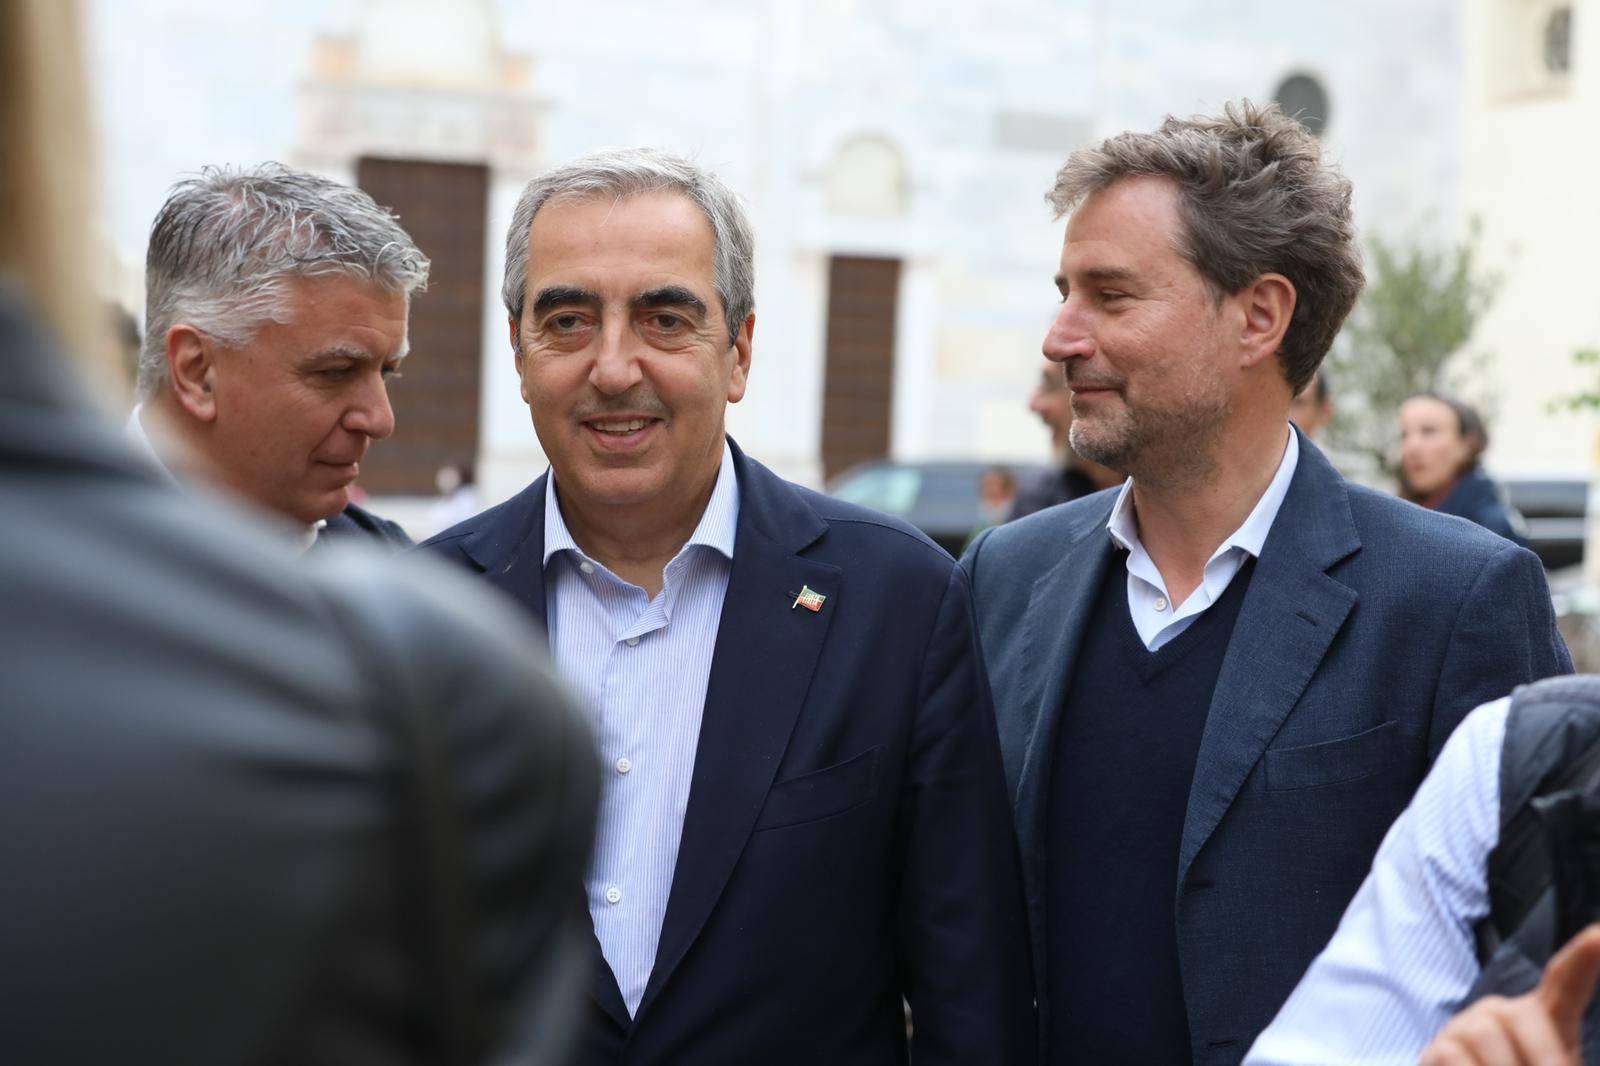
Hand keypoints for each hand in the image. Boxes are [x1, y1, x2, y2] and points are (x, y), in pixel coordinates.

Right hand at [1420, 924, 1599, 1065]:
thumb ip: (1558, 1056)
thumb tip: (1554, 1057)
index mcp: (1544, 1018)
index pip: (1565, 982)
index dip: (1583, 958)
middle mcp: (1503, 1014)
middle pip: (1523, 1015)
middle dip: (1543, 1055)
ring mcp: (1467, 1028)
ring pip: (1486, 1034)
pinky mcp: (1439, 1048)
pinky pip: (1455, 1056)